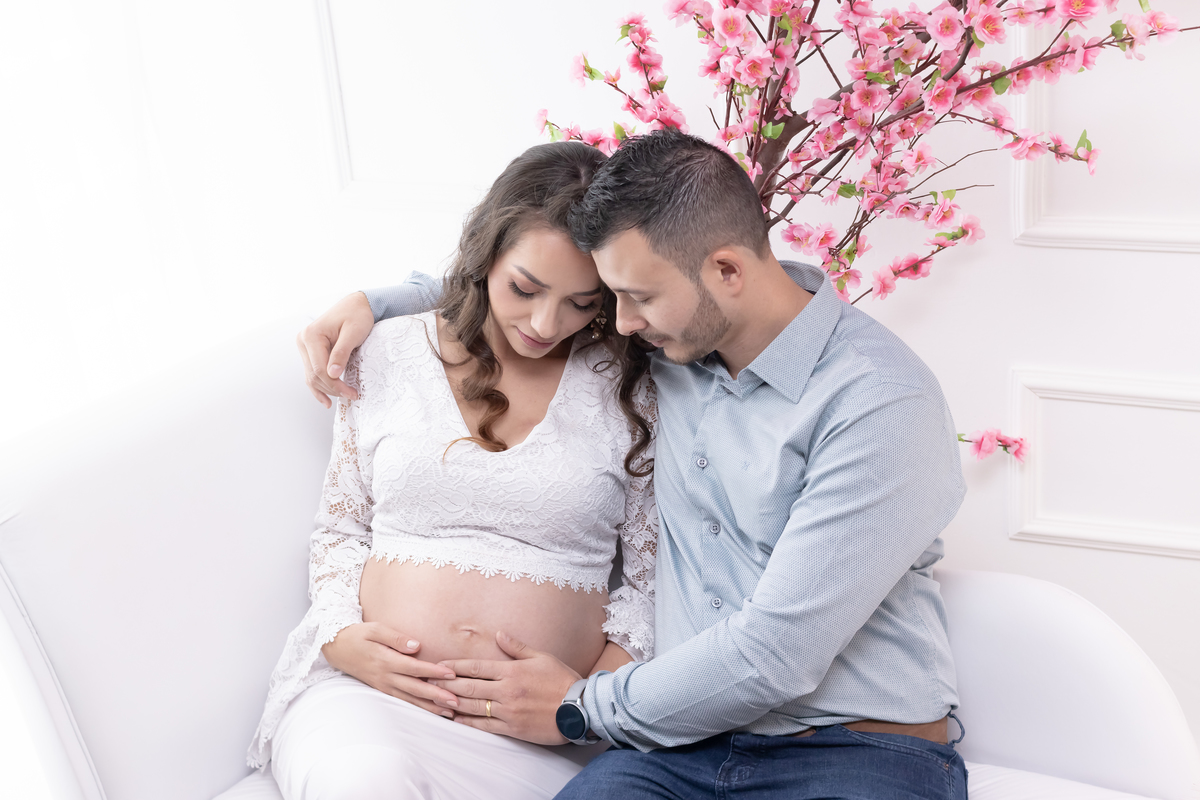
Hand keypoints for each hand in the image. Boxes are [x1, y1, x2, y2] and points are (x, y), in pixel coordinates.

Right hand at [297, 291, 374, 407]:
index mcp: (311, 335)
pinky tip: (326, 400)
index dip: (335, 384)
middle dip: (333, 389)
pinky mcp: (310, 351)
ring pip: (312, 377)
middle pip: (315, 375)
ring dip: (327, 390)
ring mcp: (305, 346)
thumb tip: (333, 374)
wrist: (356, 305)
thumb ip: (342, 352)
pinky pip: (312, 373)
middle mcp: (303, 340)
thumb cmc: (357, 315)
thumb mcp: (353, 333)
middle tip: (353, 395)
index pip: (320, 369)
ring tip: (346, 397)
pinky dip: (318, 387)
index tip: (352, 393)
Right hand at [322, 622, 459, 717]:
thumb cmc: (357, 635)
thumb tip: (417, 646)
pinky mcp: (382, 689)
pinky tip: (430, 710)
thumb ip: (396, 637)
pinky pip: (402, 700)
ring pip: (409, 699)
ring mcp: (383, 685)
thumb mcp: (375, 629)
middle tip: (456, 701)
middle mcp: (385, 676)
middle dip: (436, 695)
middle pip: (414, 688)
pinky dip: (417, 707)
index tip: (452, 674)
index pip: (414, 668)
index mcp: (385, 660)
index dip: (433, 671)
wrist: (336, 647)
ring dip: (429, 706)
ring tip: (449, 711)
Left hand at [432, 631, 580, 744]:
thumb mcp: (541, 657)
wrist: (580, 708)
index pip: (476, 666)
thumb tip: (499, 634)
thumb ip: (517, 647)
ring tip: (435, 700)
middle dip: (446, 684)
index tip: (440, 665)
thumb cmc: (562, 680)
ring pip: (472, 706)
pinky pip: (484, 725)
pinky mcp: (511, 727)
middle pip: (468, 686)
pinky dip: (468, 722)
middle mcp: (506, 690)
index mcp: (511, 670)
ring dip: (452, 703)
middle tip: (428, 682)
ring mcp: (507, 710)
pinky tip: (456, 719)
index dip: (455, 666)